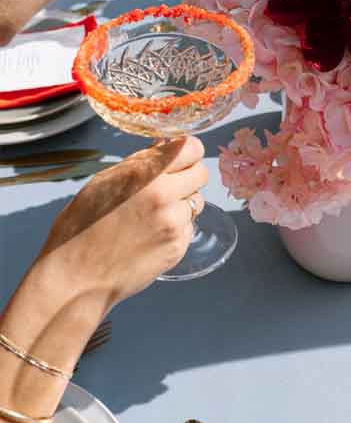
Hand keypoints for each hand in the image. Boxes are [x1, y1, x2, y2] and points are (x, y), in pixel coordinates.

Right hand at [37, 137, 207, 313]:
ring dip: (182, 204)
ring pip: (197, 202)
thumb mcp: (105, 181)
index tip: (179, 159)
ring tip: (153, 215)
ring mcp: (174, 223)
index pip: (192, 148)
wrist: (77, 275)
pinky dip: (177, 229)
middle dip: (188, 176)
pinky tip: (151, 235)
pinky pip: (189, 228)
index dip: (187, 153)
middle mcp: (165, 195)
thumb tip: (164, 147)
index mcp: (145, 173)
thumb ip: (140, 163)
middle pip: (202, 173)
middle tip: (169, 186)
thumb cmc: (82, 226)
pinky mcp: (178, 247)